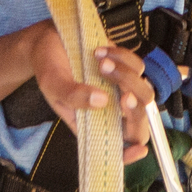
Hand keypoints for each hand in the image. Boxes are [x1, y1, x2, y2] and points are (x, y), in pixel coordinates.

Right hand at [22, 23, 159, 161]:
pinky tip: (100, 52)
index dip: (130, 152)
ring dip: (126, 77)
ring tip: (100, 64)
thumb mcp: (52, 84)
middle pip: (138, 121)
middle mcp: (109, 108)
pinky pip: (137, 67)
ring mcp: (119, 88)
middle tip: (124, 96)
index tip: (139, 149)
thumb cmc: (48, 67)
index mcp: (91, 122)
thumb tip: (102, 101)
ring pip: (143, 92)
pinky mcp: (124, 67)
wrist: (50, 39)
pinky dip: (122, 58)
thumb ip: (73, 96)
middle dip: (137, 111)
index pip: (116, 145)